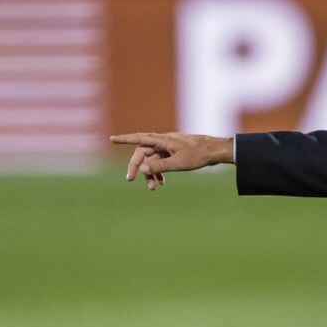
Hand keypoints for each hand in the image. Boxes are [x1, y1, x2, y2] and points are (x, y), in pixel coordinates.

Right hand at [111, 132, 233, 190]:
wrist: (215, 151)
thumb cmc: (198, 155)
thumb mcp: (178, 163)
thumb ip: (159, 166)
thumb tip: (141, 169)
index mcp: (163, 140)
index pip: (139, 138)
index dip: (125, 139)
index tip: (111, 139)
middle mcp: (163, 141)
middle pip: (143, 152)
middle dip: (137, 166)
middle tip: (130, 180)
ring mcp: (169, 147)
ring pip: (153, 159)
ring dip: (150, 172)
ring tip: (153, 187)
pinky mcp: (174, 152)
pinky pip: (161, 161)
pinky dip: (160, 171)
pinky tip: (162, 182)